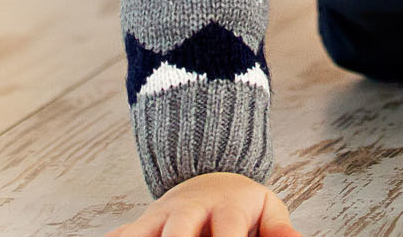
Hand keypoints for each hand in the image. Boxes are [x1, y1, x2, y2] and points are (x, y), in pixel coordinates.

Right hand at [106, 171, 300, 236]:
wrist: (208, 171)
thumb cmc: (241, 204)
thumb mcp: (267, 208)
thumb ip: (280, 229)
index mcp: (225, 205)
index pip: (226, 230)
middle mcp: (189, 209)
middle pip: (179, 231)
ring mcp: (161, 216)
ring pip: (143, 232)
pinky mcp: (142, 225)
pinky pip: (121, 236)